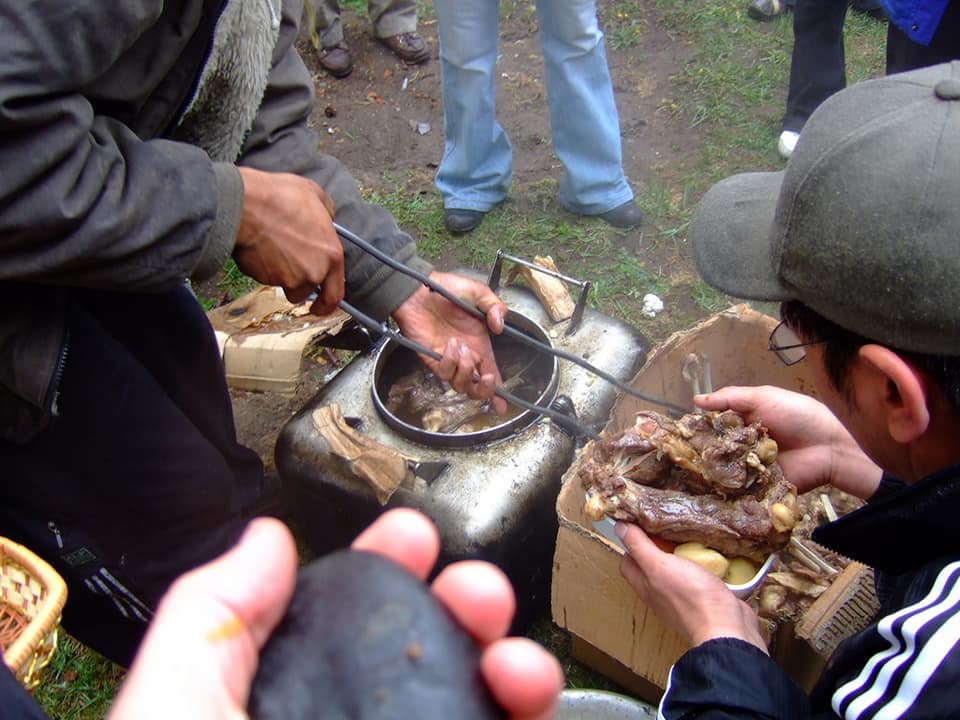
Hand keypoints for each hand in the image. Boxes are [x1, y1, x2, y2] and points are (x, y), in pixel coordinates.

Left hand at [108, 511, 562, 719]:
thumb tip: (265, 538)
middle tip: (476, 590)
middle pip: (423, 663)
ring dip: (511, 668)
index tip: (412, 536)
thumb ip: (214, 617)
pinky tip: (528, 703)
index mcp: (285, 714)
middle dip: (462, 609)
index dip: (383, 572)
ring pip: (475, 712)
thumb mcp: (172, 708)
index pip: (342, 628)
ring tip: (518, 660)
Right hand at [233, 167, 344, 314]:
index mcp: (331, 255)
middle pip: (306, 291)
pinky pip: (264, 277)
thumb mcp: (315, 194)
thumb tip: (327, 218)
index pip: (335, 293)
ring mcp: (287, 278)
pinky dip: (261, 267)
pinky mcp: (263, 279)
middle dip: (298, 284)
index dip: (327, 305)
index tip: (321, 307)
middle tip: (289, 270)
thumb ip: (327, 212)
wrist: (245, 205)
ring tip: (271, 248)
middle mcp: (312, 272)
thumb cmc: (280, 197)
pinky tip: (258, 246)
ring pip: (284, 285)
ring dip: (279, 274)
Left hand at [392, 272, 508, 413]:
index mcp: (479, 344)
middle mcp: (465, 356)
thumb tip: (500, 327)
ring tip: (463, 349)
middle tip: (486, 377)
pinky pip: (444, 373)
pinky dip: (450, 362)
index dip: (497, 391)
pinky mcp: (432, 359)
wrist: (418, 289)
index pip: (490, 373)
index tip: (503, 404)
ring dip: (467, 370)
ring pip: (461, 385)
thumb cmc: (445, 289)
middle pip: (476, 389)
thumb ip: (495, 306)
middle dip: (485, 390)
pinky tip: (449, 344)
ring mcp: (448, 359)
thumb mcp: (478, 292)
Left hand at [616, 522, 767, 652]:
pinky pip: (695, 578)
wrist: (725, 625)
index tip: (641, 524)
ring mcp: (681, 597)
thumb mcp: (659, 565)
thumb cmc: (691, 597)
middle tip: (665, 529)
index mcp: (645, 585)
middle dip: (655, 546)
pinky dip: (698, 565)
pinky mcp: (702, 598)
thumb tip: (620, 528)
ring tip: (685, 538)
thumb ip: (640, 547)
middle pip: (650, 565)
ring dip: (678, 555)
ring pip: (673, 571)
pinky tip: (706, 556)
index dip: (631, 543)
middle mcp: (660, 593)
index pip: (629, 562)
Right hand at [695, 385, 881, 497]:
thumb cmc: (798, 416)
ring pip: (722, 471)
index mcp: (743, 423)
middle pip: (714, 451)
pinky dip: (725, 490)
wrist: (828, 447)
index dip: (697, 430)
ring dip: (709, 473)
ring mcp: (749, 468)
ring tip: (686, 476)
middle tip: (678, 458)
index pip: (713, 426)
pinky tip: (705, 490)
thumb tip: (696, 401)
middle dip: (699, 454)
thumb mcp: (763, 397)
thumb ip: (730, 398)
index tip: (677, 434)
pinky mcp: (757, 487)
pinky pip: (737, 489)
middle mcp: (742, 446)